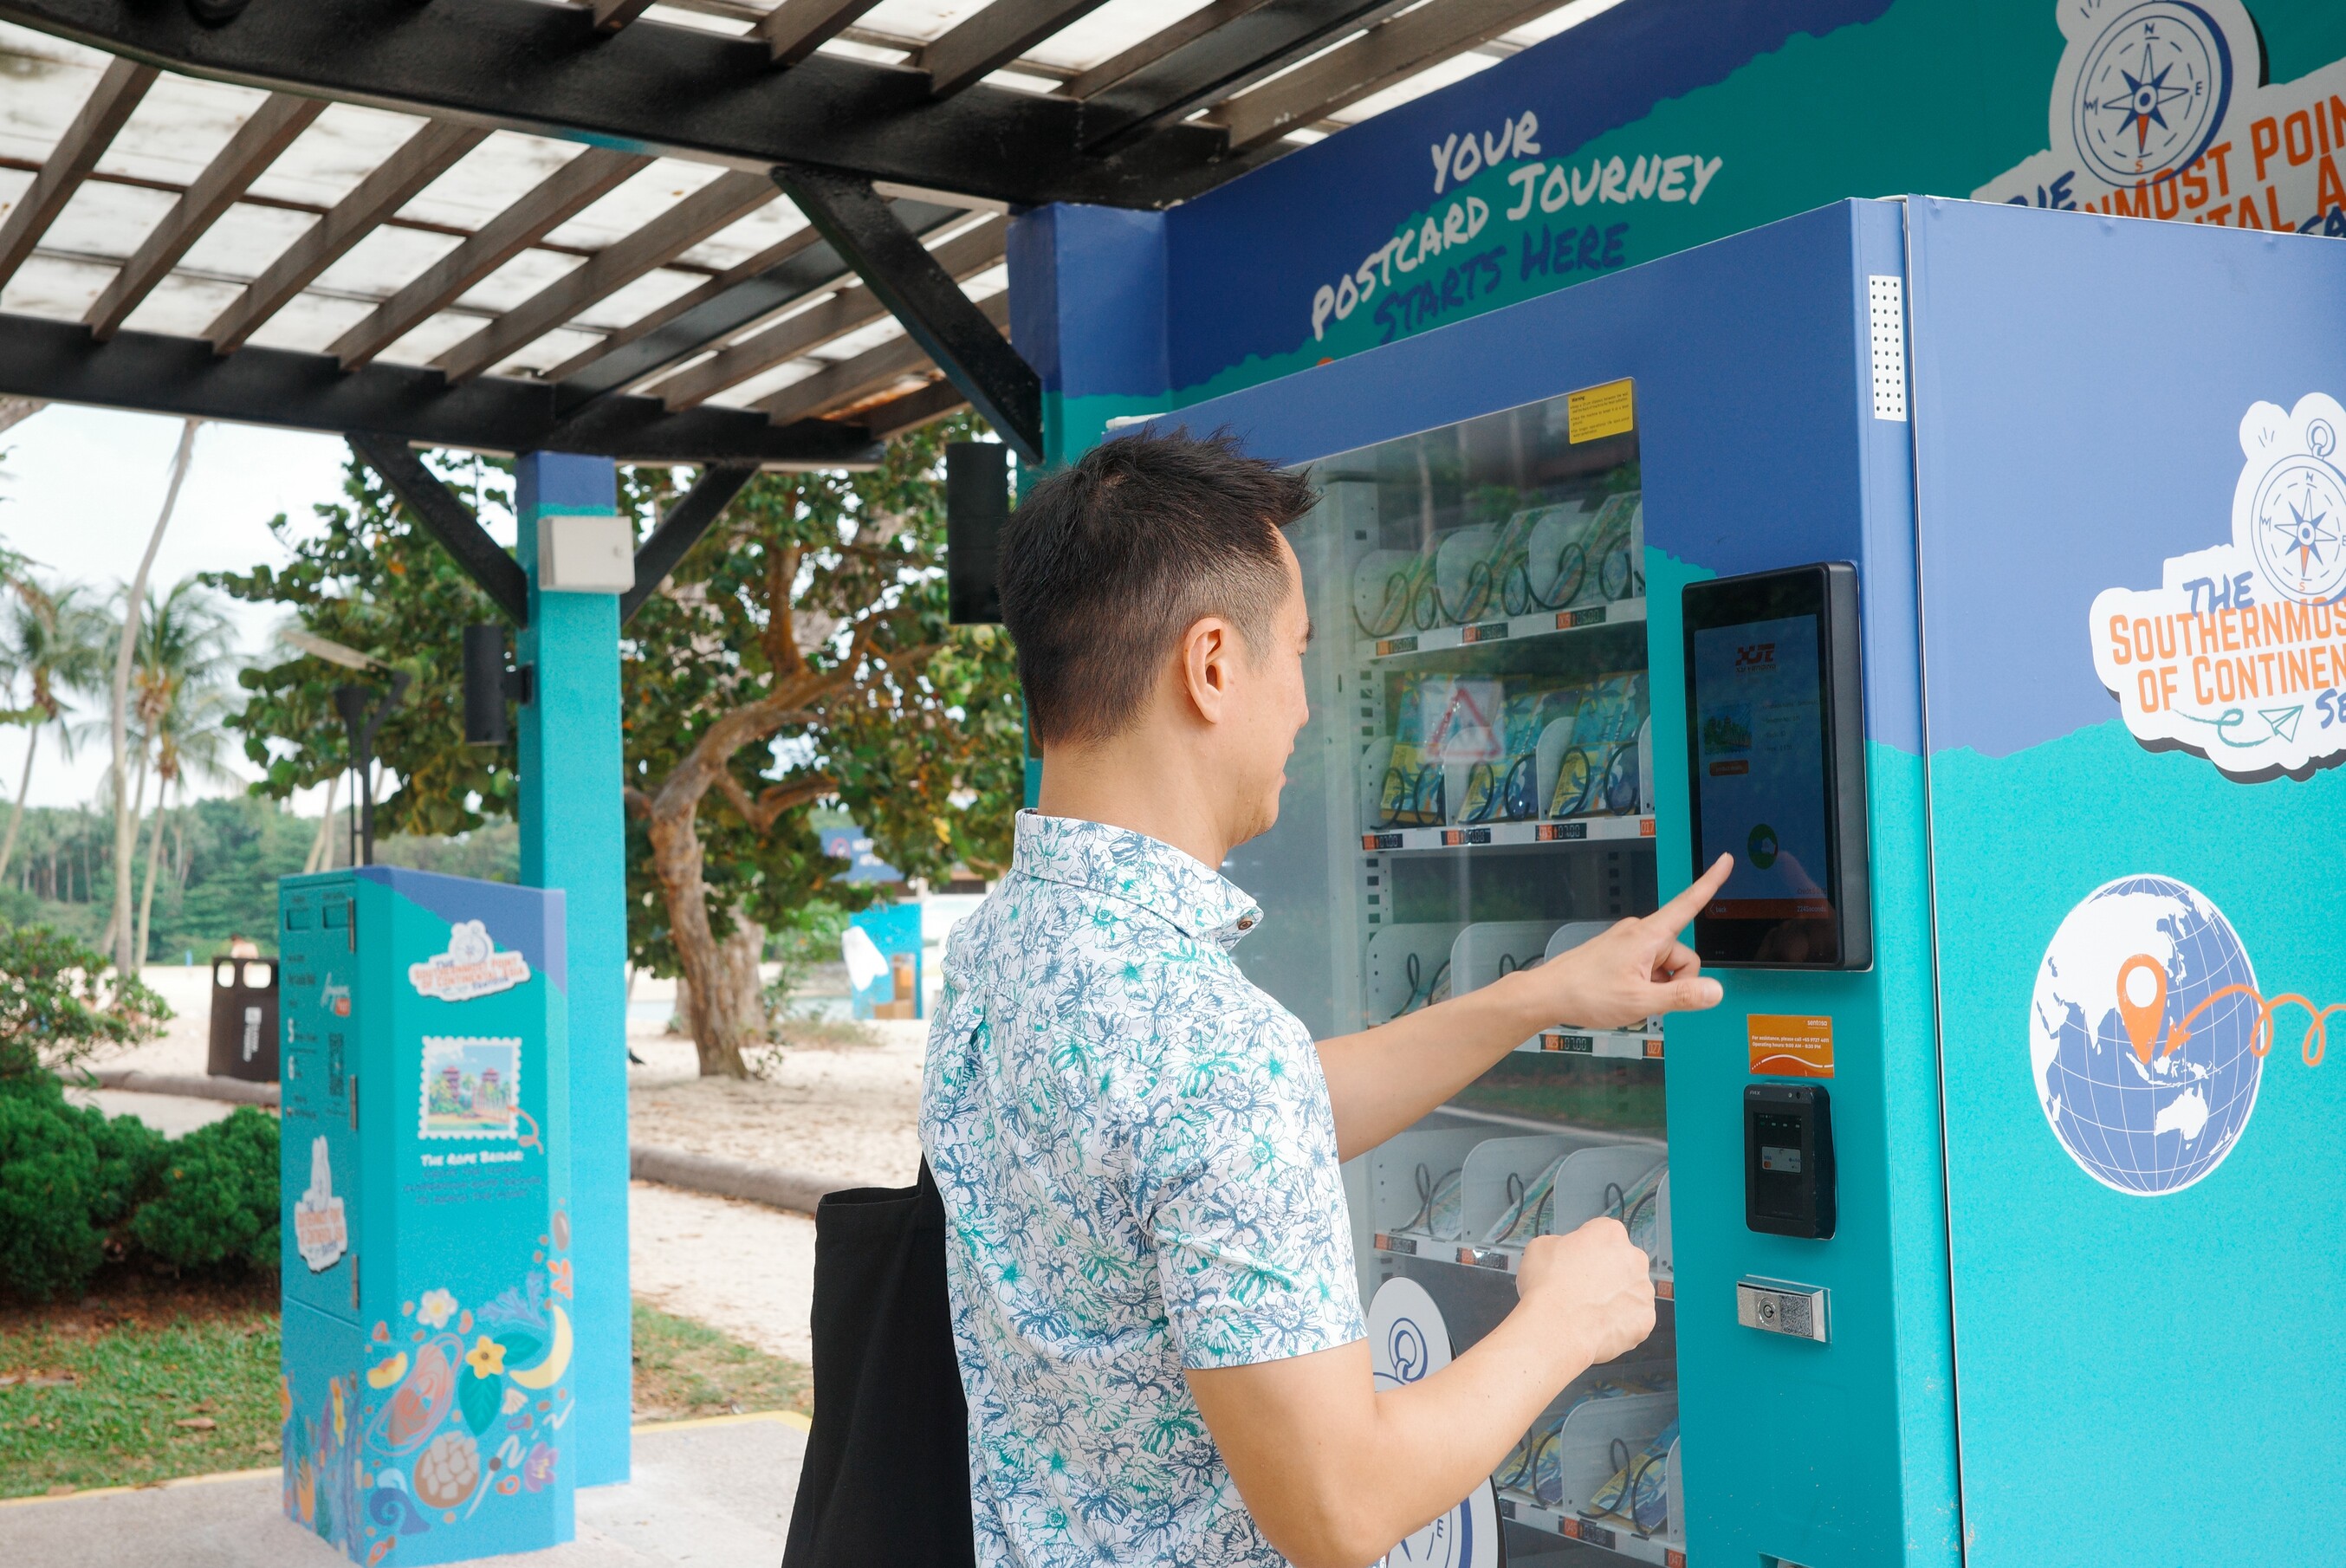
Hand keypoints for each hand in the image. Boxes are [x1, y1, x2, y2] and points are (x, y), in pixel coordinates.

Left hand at [1504, 854, 1732, 1031]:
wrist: (1548, 995)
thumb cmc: (1587, 993)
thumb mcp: (1640, 1001)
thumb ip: (1682, 996)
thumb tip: (1715, 991)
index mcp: (1649, 936)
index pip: (1688, 903)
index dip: (1710, 882)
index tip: (1725, 860)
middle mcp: (1641, 932)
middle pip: (1683, 955)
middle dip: (1678, 981)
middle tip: (1651, 998)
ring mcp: (1630, 942)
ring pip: (1666, 965)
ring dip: (1661, 985)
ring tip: (1633, 997)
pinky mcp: (1621, 952)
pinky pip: (1650, 967)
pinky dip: (1648, 984)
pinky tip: (1628, 995)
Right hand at [1515, 1217, 1654, 1367]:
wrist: (1556, 1330)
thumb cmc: (1547, 1289)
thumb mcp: (1539, 1247)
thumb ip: (1560, 1243)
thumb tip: (1564, 1252)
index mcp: (1610, 1233)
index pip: (1601, 1235)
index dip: (1585, 1250)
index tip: (1576, 1262)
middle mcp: (1634, 1257)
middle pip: (1621, 1263)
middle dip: (1605, 1273)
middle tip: (1582, 1288)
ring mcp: (1643, 1290)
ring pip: (1629, 1292)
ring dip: (1614, 1298)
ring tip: (1588, 1311)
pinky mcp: (1646, 1319)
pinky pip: (1633, 1319)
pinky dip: (1619, 1323)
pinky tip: (1598, 1325)